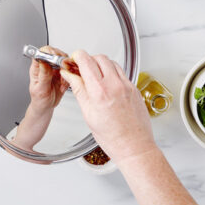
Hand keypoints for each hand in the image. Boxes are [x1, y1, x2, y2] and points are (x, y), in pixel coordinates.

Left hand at [13, 46, 70, 150]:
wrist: (45, 108)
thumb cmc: (39, 100)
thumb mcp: (40, 89)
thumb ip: (43, 75)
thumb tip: (43, 61)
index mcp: (37, 68)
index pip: (41, 52)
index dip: (49, 52)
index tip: (55, 58)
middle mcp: (45, 67)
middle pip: (55, 53)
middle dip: (61, 60)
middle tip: (63, 69)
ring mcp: (54, 70)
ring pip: (63, 61)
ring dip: (66, 69)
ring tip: (63, 80)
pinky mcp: (61, 75)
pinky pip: (69, 70)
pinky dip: (70, 76)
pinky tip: (64, 85)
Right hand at [60, 50, 155, 164]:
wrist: (134, 147)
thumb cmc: (112, 137)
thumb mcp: (88, 114)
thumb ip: (79, 90)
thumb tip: (70, 76)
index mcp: (100, 91)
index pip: (86, 60)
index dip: (76, 57)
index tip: (72, 62)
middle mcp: (115, 85)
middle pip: (99, 57)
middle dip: (88, 60)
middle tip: (81, 69)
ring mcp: (127, 86)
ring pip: (111, 62)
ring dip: (100, 64)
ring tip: (94, 77)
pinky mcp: (134, 89)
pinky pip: (121, 72)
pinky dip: (112, 73)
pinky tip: (107, 84)